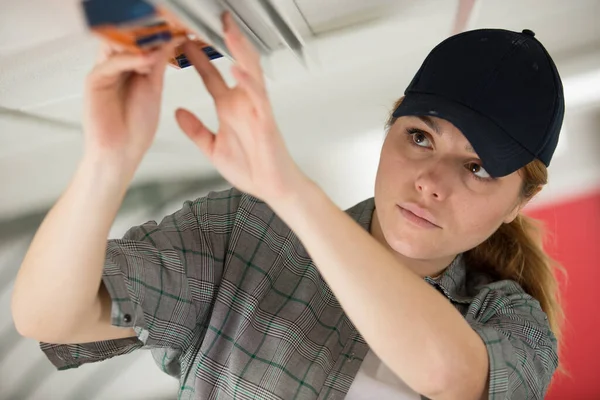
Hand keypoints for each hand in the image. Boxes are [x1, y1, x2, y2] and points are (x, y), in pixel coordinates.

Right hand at [83, 40, 178, 166]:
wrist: (121, 153)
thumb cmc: (135, 128)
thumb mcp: (153, 89)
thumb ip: (156, 65)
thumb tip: (167, 42)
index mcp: (131, 69)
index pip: (141, 43)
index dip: (157, 36)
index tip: (176, 31)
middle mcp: (116, 68)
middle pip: (126, 40)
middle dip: (147, 35)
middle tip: (168, 30)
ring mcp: (104, 73)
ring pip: (117, 47)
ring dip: (139, 43)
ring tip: (160, 41)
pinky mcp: (95, 81)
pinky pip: (111, 64)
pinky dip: (129, 60)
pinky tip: (145, 60)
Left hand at [175, 12, 305, 202]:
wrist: (272, 188)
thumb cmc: (251, 169)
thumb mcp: (212, 148)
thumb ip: (195, 130)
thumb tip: (178, 112)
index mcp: (230, 108)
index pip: (210, 76)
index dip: (196, 58)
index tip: (181, 41)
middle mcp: (243, 103)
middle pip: (232, 63)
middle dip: (221, 41)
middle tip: (207, 21)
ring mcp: (256, 109)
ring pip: (249, 72)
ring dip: (239, 50)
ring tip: (227, 30)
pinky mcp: (265, 121)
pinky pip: (258, 97)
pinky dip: (248, 82)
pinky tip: (237, 69)